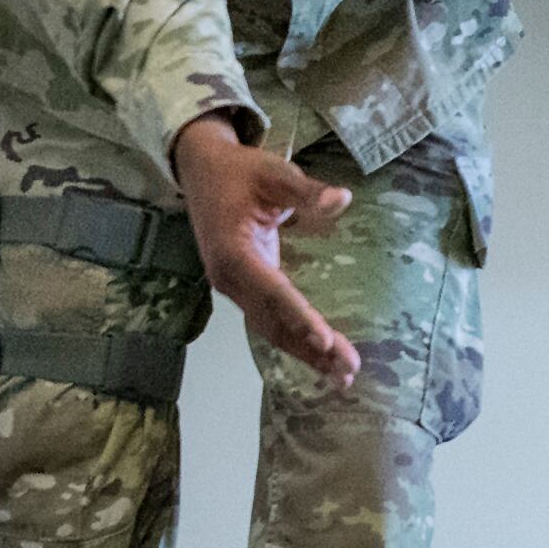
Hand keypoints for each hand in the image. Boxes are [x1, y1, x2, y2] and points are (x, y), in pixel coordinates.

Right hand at [171, 114, 359, 390]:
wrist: (201, 171)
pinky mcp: (243, 289)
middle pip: (273, 321)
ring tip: (342, 376)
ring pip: (270, 329)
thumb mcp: (273, 173)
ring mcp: (234, 287)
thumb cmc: (239, 171)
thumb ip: (306, 191)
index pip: (271, 290)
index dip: (298, 316)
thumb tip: (341, 198)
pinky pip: (269, 322)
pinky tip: (321, 359)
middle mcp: (229, 278)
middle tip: (347, 369)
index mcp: (233, 252)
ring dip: (305, 353)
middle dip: (310, 347)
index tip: (324, 339)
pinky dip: (294, 341)